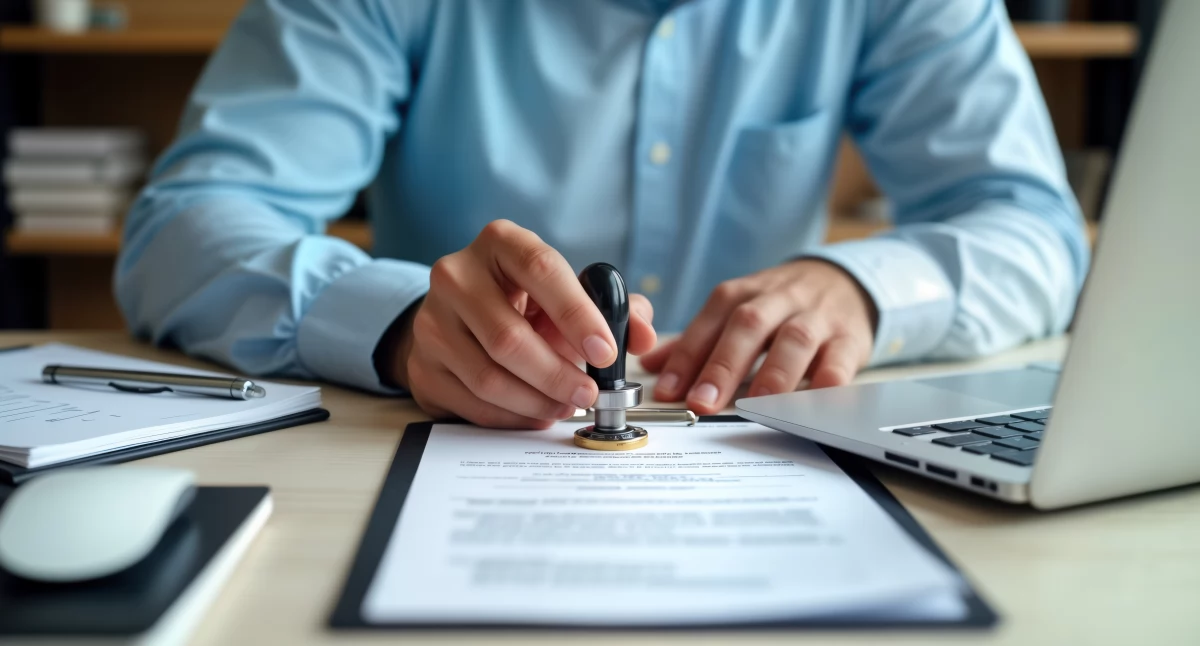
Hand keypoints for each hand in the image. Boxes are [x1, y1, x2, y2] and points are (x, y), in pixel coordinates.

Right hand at [380, 220, 655, 427]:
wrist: (458, 316)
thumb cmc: (525, 301)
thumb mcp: (568, 292)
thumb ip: (615, 308)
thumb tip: (642, 335)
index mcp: (500, 243)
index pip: (540, 269)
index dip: (577, 313)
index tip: (606, 352)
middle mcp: (456, 274)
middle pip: (508, 337)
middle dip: (558, 375)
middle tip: (589, 395)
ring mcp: (431, 321)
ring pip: (488, 376)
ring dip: (537, 401)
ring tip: (565, 406)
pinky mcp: (421, 364)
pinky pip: (472, 402)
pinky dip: (512, 416)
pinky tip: (535, 412)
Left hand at [640, 259, 876, 413]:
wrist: (845, 280)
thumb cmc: (782, 304)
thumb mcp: (740, 309)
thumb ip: (699, 339)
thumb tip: (652, 366)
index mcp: (744, 293)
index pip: (711, 320)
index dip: (687, 355)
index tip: (668, 390)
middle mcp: (780, 299)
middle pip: (749, 325)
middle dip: (723, 364)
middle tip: (704, 401)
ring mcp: (818, 317)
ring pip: (796, 338)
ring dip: (773, 373)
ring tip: (755, 405)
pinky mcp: (851, 337)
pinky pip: (841, 357)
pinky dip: (828, 380)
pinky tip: (813, 401)